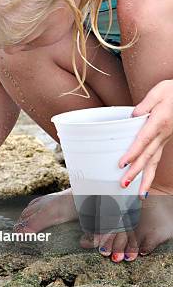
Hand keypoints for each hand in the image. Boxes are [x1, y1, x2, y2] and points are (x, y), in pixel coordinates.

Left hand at [118, 80, 172, 196]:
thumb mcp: (159, 92)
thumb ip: (145, 104)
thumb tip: (133, 116)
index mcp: (159, 122)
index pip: (143, 140)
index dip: (133, 153)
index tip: (122, 164)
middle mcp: (162, 134)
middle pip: (148, 156)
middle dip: (136, 172)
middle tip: (124, 184)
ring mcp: (164, 139)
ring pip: (155, 161)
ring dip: (146, 178)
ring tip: (139, 194)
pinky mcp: (164, 140)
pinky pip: (157, 158)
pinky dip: (151, 171)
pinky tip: (145, 181)